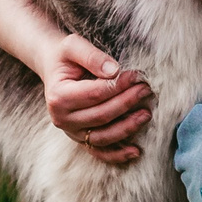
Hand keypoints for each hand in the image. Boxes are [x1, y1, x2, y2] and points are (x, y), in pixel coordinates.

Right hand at [42, 31, 152, 164]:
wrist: (54, 68)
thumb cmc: (65, 56)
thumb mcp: (73, 46)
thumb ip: (92, 56)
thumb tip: (114, 71)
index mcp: (59, 97)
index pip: (95, 94)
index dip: (118, 86)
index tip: (137, 76)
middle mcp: (62, 119)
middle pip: (101, 115)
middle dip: (127, 103)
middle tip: (146, 90)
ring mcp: (71, 132)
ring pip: (102, 137)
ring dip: (127, 128)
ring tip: (146, 114)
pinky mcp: (80, 139)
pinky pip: (99, 152)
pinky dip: (117, 155)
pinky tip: (136, 152)